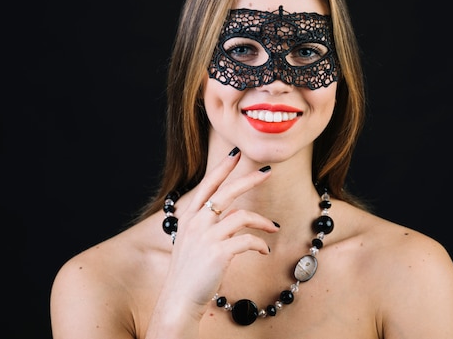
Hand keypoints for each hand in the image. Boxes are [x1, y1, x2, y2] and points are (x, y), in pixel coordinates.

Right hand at [160, 148, 278, 321]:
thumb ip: (209, 223)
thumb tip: (234, 212)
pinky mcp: (218, 253)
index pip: (207, 185)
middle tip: (267, 172)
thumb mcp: (193, 240)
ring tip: (273, 227)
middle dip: (249, 179)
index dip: (222, 168)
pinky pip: (248, 240)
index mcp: (189, 217)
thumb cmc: (190, 270)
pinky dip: (260, 244)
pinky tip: (264, 250)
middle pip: (226, 192)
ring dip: (262, 221)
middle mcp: (196, 222)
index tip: (235, 153)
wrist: (179, 298)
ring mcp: (206, 237)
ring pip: (242, 216)